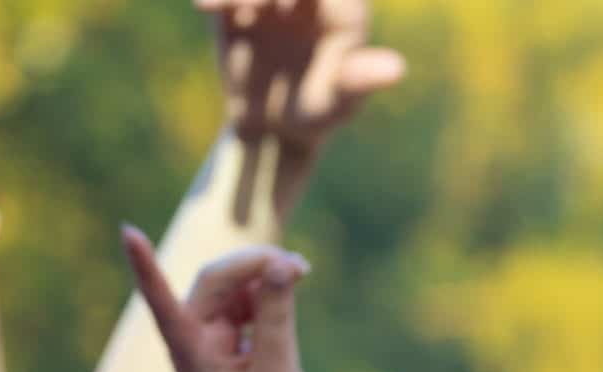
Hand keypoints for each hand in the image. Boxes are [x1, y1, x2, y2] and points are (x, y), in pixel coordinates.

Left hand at [124, 230, 310, 371]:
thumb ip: (277, 320)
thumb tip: (281, 266)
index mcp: (190, 351)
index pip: (161, 302)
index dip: (146, 267)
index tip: (128, 233)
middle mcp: (193, 336)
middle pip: (214, 279)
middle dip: (253, 264)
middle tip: (300, 265)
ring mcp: (209, 334)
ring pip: (231, 284)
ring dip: (263, 273)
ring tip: (303, 272)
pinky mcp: (228, 335)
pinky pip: (244, 298)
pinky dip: (267, 289)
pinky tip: (293, 288)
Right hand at [202, 0, 406, 153]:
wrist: (272, 127)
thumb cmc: (317, 115)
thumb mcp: (338, 103)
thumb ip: (360, 81)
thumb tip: (396, 69)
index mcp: (342, 6)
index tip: (285, 7)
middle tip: (242, 7)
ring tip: (219, 8)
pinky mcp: (236, 3)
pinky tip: (206, 7)